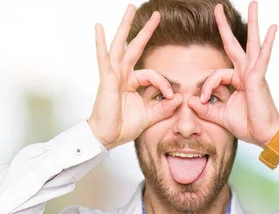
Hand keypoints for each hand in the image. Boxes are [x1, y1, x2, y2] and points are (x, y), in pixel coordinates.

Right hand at [88, 5, 182, 149]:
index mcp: (132, 82)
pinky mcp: (107, 79)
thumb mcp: (151, 116)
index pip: (153, 75)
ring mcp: (113, 75)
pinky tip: (98, 27)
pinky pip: (104, 58)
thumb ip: (165, 107)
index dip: (164, 84)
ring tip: (130, 9)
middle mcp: (122, 75)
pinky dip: (100, 42)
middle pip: (135, 47)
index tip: (171, 97)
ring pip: (120, 45)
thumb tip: (180, 98)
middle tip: (157, 15)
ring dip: (126, 27)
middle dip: (146, 31)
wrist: (107, 137)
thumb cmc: (123, 126)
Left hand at [188, 1, 278, 148]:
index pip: (216, 74)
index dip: (206, 86)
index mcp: (238, 81)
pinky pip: (262, 58)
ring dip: (253, 23)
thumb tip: (191, 101)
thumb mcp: (221, 116)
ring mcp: (254, 74)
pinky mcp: (259, 79)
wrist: (264, 136)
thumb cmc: (248, 125)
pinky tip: (273, 29)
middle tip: (218, 7)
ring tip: (254, 4)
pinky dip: (268, 44)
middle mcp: (246, 74)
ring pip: (251, 44)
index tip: (202, 100)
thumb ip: (206, 108)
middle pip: (235, 45)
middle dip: (225, 26)